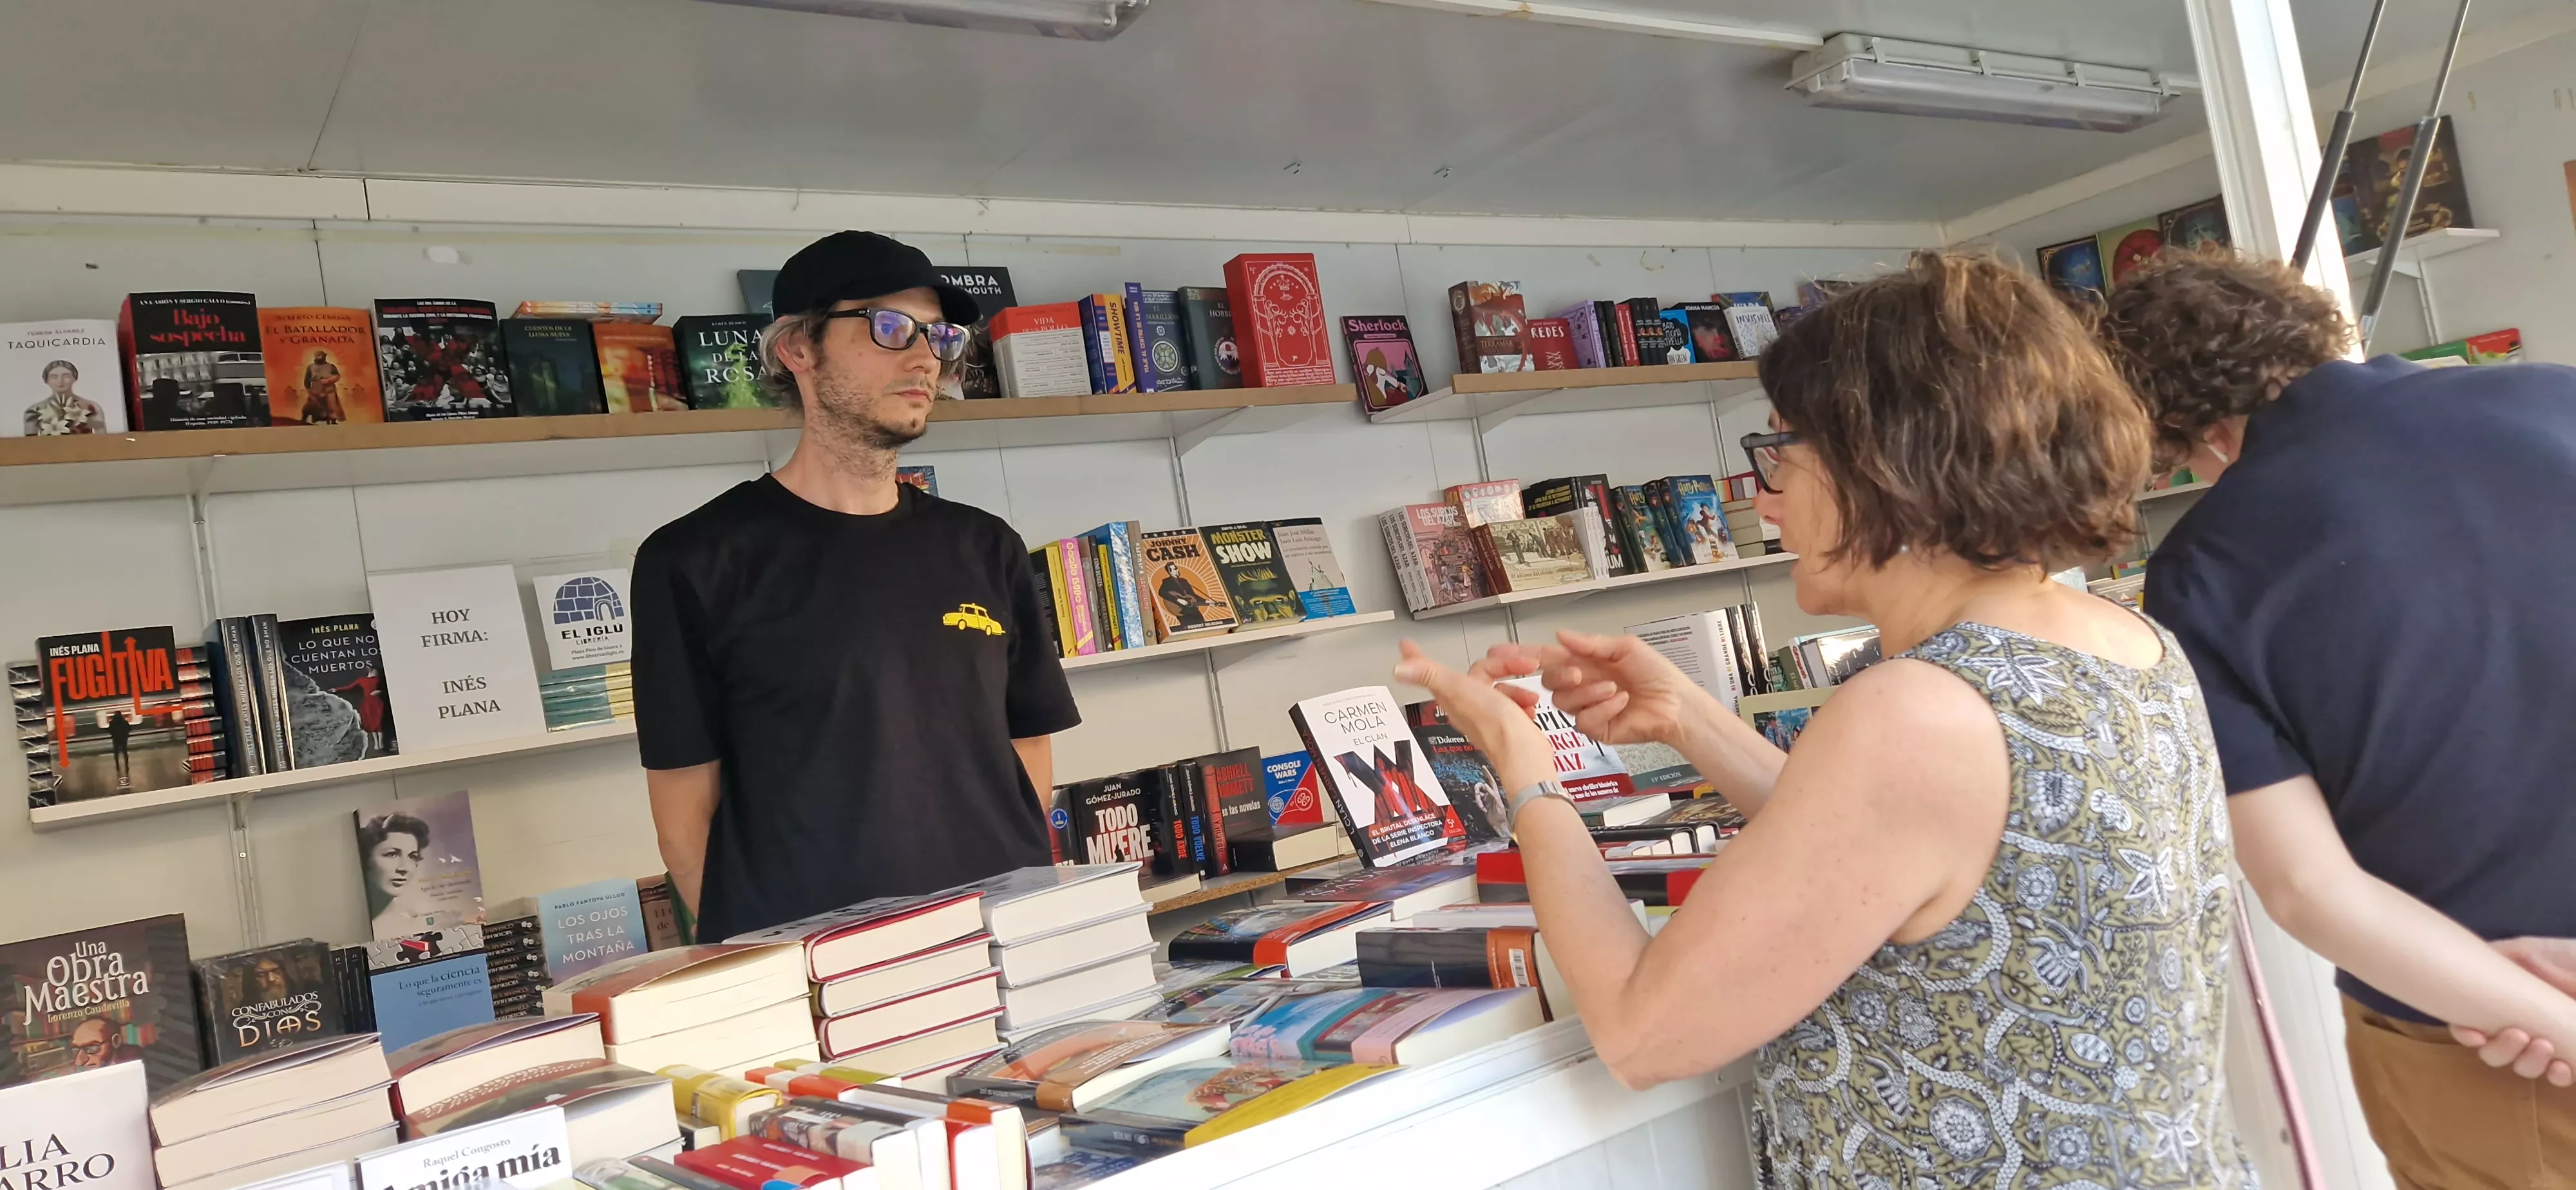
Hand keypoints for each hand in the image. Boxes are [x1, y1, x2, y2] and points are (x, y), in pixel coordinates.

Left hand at [1394, 641, 1554, 791]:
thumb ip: (1431, 675)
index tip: (1408, 646)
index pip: (1433, 672)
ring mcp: (1487, 716)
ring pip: (1500, 689)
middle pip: (1480, 675)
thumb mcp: (1459, 689)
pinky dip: (1524, 703)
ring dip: (1517, 689)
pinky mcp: (1506, 725)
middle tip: (1522, 664)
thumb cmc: (1494, 724)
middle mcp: (1467, 707)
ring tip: (1527, 697)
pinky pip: (1514, 704)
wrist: (1522, 752)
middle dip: (1502, 668)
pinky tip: (1529, 708)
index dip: (1421, 659)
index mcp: (1453, 697)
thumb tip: (1399, 669)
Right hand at [1535, 630, 1713, 747]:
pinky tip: (1621, 702)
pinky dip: (1603, 709)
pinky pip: (1583, 720)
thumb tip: (1561, 635)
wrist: (1676, 703)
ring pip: (1563, 702)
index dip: (1529, 654)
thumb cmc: (1657, 674)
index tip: (1508, 651)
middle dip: (1560, 676)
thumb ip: (1591, 643)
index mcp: (1586, 662)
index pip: (1550, 657)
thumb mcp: (1625, 648)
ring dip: (1589, 693)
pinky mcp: (1596, 728)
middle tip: (1580, 673)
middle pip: (1549, 682)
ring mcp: (1588, 707)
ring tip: (1614, 688)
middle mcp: (1583, 685)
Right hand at [2449, 936, 2575, 1085]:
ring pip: (2523, 1067)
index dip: (2466, 1034)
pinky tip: (2561, 1066)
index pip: (2470, 1024)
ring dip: (2528, 1062)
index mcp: (2503, 1001)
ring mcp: (2546, 1043)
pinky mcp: (2571, 1056)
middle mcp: (2519, 1025)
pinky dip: (2555, 1075)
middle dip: (2502, 1050)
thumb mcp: (2533, 951)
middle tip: (2519, 1035)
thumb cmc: (2567, 959)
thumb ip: (2507, 956)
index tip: (2476, 1035)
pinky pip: (2557, 1076)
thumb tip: (2486, 962)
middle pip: (2493, 1052)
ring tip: (2546, 1046)